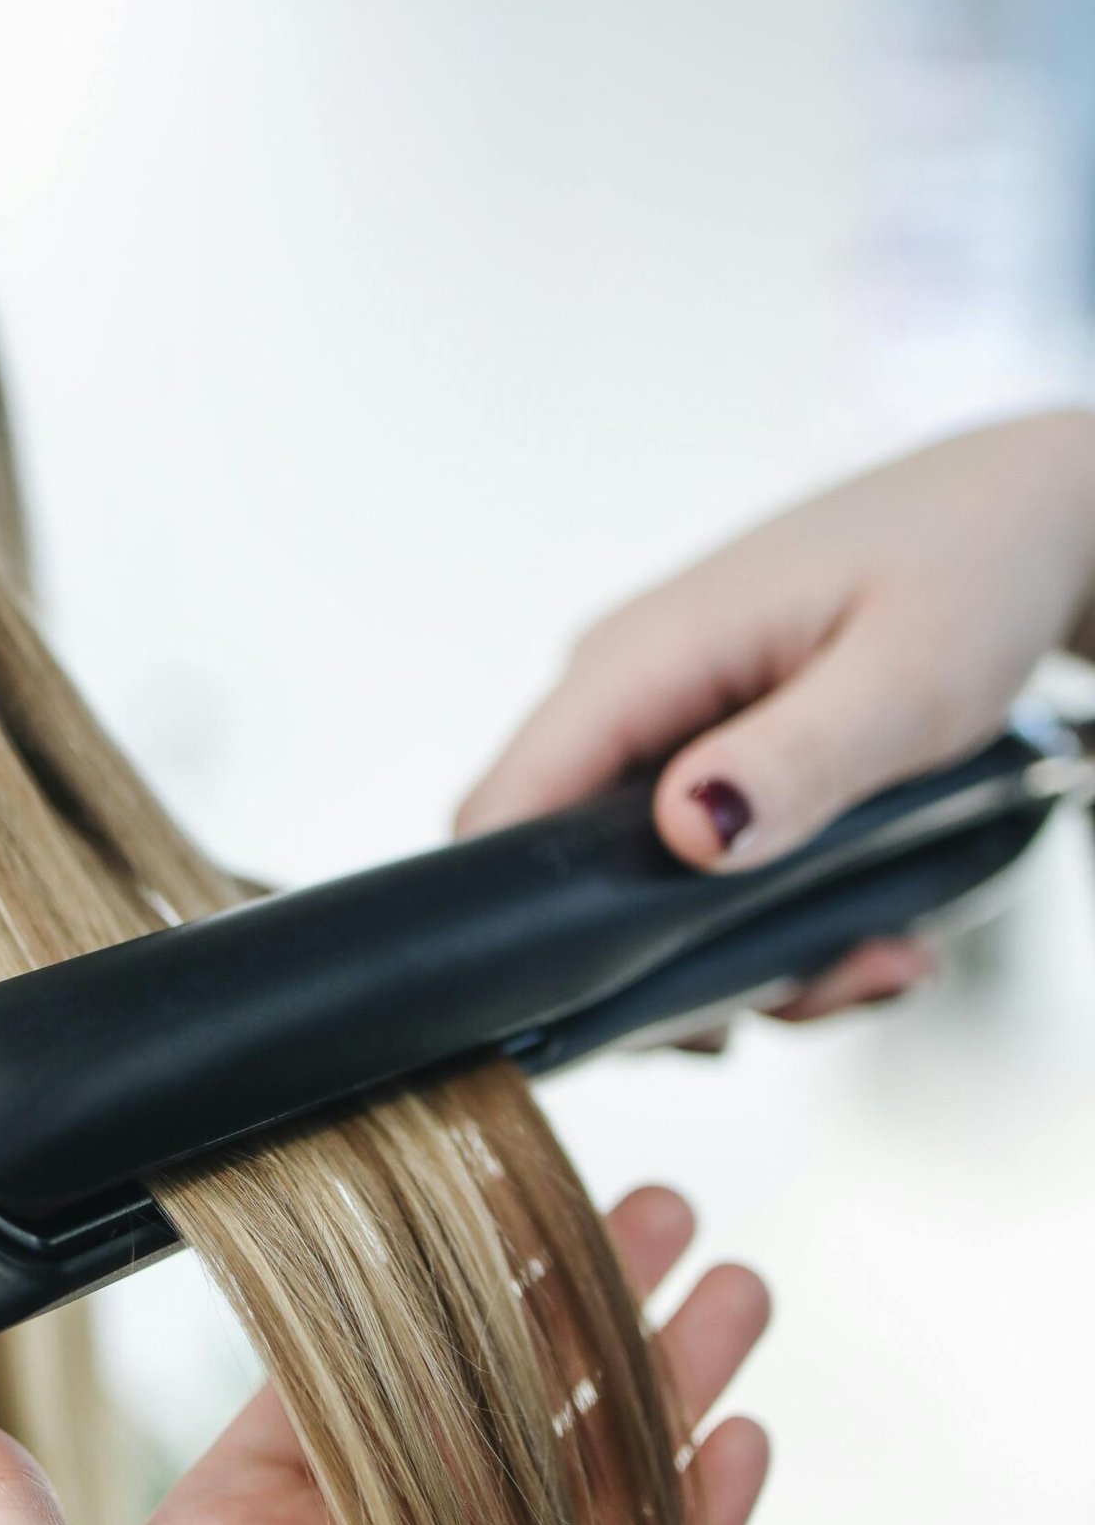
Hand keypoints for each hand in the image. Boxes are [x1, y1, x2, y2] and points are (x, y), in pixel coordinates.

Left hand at [0, 1188, 769, 1524]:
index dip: (437, 1276)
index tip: (498, 1189)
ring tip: (732, 1292)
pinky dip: (697, 1524)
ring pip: (583, 1486)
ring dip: (658, 1389)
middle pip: (493, 1406)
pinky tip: (739, 1447)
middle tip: (662, 1213)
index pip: (357, 1370)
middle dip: (576, 1308)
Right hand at [458, 410, 1094, 1015]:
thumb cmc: (972, 561)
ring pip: (639, 899)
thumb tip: (688, 834)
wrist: (1022, 515)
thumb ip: (799, 758)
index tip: (648, 1008)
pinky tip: (866, 930)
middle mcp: (620, 695)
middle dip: (684, 973)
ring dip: (751, 961)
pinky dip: (773, 925)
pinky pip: (692, 875)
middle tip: (831, 982)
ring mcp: (656, 731)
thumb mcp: (911, 675)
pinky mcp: (701, 760)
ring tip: (877, 958)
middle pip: (569, 885)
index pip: (502, 816)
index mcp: (636, 658)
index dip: (529, 933)